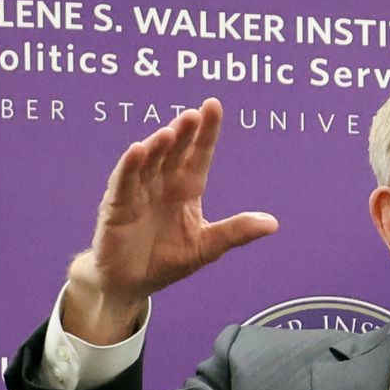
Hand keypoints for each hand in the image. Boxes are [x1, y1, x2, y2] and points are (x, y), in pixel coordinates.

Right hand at [61, 99, 278, 342]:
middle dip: (183, 133)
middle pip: (174, 152)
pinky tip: (137, 150)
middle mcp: (162, 183)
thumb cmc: (166, 260)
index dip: (206, 132)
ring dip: (157, 146)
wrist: (131, 283)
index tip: (214, 105)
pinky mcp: (116, 206)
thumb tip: (273, 223)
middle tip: (194, 114)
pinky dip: (129, 167)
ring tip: (169, 133)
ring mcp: (138, 192)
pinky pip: (123, 183)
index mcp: (186, 188)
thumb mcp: (207, 246)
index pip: (199, 155)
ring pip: (148, 162)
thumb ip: (236, 232)